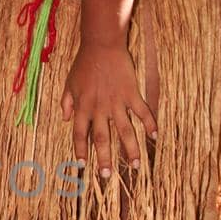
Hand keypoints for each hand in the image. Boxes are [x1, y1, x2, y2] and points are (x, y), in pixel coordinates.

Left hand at [61, 41, 156, 178]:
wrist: (102, 44)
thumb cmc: (84, 63)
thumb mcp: (69, 83)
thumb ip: (67, 102)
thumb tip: (65, 119)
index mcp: (82, 106)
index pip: (79, 134)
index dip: (80, 150)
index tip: (83, 165)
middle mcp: (99, 108)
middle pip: (102, 138)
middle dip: (104, 158)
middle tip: (107, 175)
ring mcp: (117, 101)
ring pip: (124, 131)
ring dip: (130, 149)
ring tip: (135, 166)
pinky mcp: (132, 93)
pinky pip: (142, 112)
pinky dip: (149, 124)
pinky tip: (154, 137)